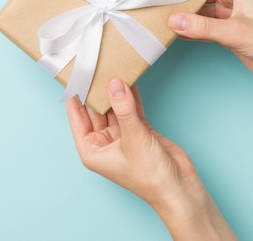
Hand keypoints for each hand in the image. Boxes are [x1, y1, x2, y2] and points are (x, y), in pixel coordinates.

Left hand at [66, 80, 235, 239]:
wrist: (179, 188)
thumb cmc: (150, 176)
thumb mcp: (133, 138)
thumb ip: (124, 109)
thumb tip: (115, 84)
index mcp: (91, 149)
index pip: (77, 116)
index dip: (75, 95)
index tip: (74, 74)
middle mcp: (104, 142)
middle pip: (95, 109)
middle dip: (96, 89)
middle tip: (94, 65)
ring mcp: (122, 135)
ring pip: (114, 106)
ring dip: (114, 90)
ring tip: (111, 66)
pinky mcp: (139, 130)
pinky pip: (131, 108)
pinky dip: (131, 95)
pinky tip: (129, 78)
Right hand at [169, 0, 252, 128]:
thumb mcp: (236, 32)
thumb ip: (203, 26)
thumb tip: (175, 21)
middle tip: (155, 3)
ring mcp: (229, 14)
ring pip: (199, 10)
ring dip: (183, 15)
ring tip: (160, 17)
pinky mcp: (228, 31)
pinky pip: (203, 26)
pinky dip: (190, 29)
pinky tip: (175, 32)